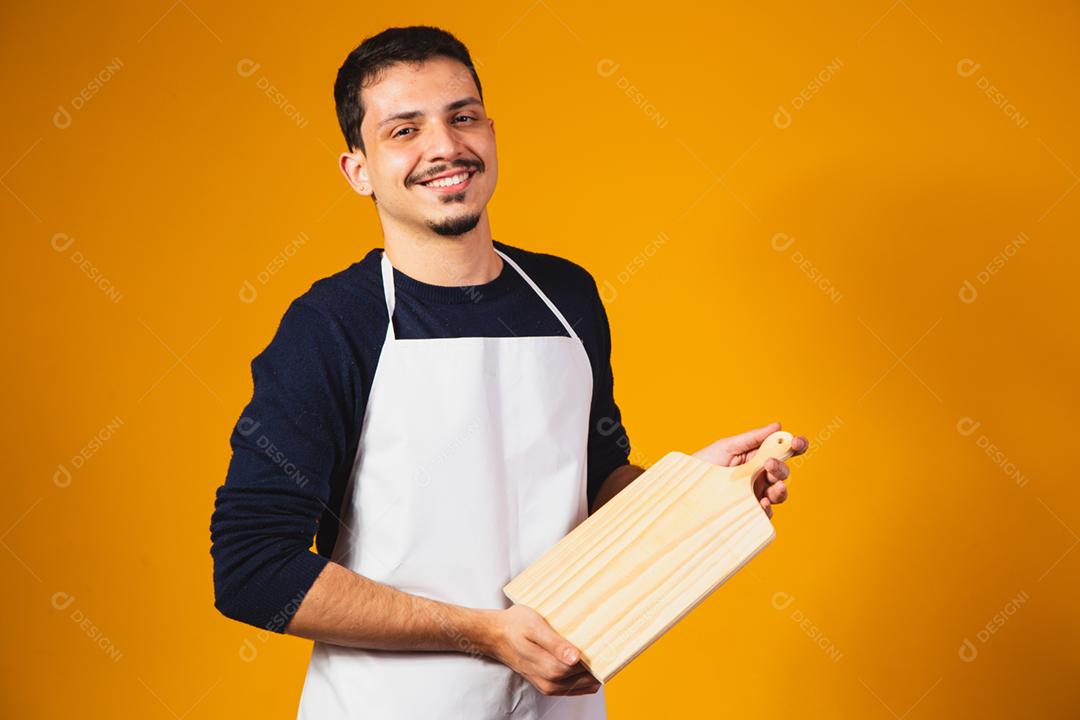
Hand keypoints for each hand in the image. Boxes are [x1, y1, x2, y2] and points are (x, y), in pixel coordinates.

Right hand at [482, 605, 599, 695]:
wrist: (495, 635)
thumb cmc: (515, 625)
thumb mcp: (534, 627)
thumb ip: (555, 643)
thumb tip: (575, 658)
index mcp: (547, 667)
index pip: (582, 670)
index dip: (596, 659)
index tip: (605, 645)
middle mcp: (549, 682)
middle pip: (584, 679)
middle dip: (597, 666)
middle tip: (605, 647)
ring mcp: (548, 686)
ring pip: (581, 686)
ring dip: (591, 673)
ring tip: (597, 654)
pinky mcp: (547, 685)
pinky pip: (572, 687)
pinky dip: (582, 679)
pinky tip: (585, 664)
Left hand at [691, 421, 808, 518]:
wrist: (682, 486)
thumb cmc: (703, 464)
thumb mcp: (727, 447)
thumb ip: (753, 438)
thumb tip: (778, 426)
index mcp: (757, 457)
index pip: (782, 451)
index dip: (795, 446)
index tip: (797, 442)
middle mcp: (759, 476)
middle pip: (782, 472)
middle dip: (781, 467)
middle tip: (768, 464)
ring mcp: (754, 494)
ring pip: (779, 493)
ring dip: (780, 489)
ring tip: (773, 487)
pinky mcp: (747, 511)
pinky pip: (765, 513)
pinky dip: (767, 508)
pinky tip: (762, 503)